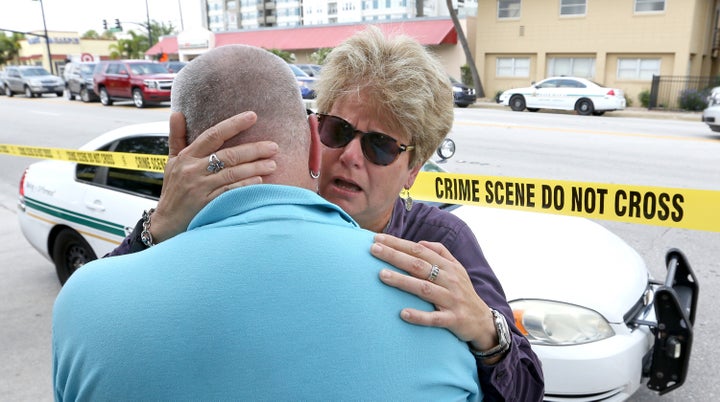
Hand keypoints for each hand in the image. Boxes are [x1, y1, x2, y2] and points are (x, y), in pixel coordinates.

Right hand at [150, 111, 278, 241]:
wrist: (165, 223)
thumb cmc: (173, 191)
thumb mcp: (171, 162)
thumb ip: (177, 138)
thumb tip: (177, 113)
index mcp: (187, 157)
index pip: (213, 135)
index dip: (234, 124)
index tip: (252, 116)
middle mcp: (193, 170)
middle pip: (229, 155)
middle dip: (254, 149)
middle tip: (273, 146)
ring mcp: (200, 187)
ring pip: (233, 173)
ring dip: (255, 167)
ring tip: (272, 164)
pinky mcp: (206, 204)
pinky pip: (231, 191)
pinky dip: (246, 185)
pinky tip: (259, 181)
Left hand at [371, 233, 499, 357]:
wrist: (484, 322)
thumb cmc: (463, 292)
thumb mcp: (457, 269)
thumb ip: (440, 252)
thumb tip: (419, 243)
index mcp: (448, 266)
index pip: (419, 251)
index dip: (398, 243)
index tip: (378, 238)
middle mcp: (450, 280)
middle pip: (419, 266)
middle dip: (395, 256)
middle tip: (374, 250)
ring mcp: (451, 300)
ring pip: (424, 289)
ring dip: (403, 281)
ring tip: (382, 275)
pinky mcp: (452, 320)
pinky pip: (434, 318)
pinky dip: (419, 316)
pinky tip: (403, 313)